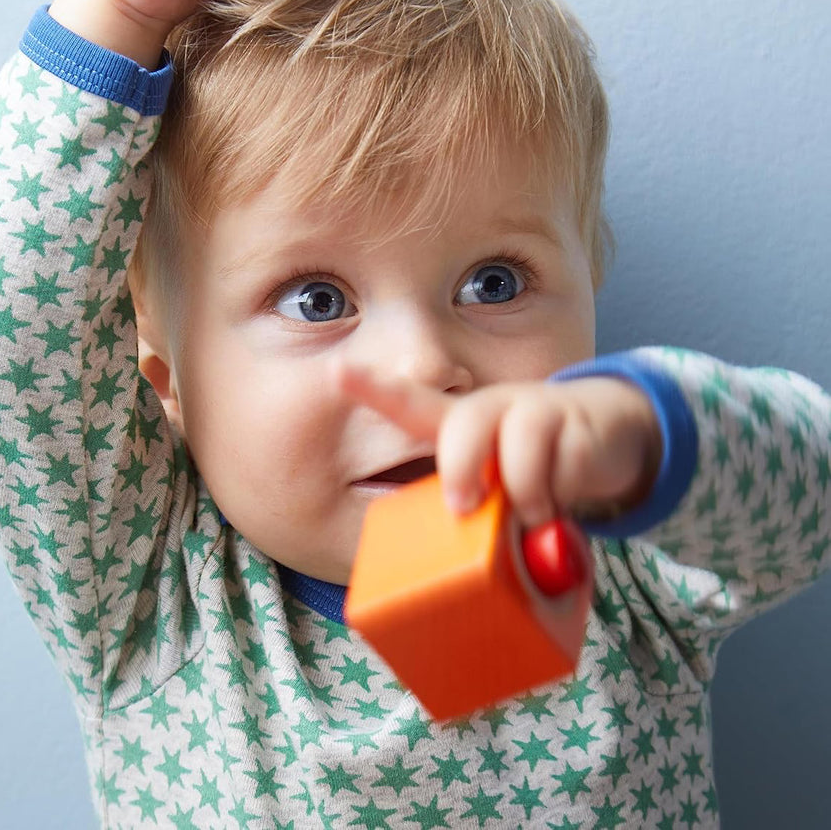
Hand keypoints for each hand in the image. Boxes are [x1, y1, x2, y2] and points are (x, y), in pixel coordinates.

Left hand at [336, 365, 661, 527]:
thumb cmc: (535, 467)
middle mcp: (494, 411)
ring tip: (532, 515)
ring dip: (524, 493)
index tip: (337, 371)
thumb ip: (480, 519)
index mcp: (462, 427)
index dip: (373, 387)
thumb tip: (469, 571)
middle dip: (461, 468)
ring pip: (519, 444)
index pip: (411, 403)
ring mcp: (536, 412)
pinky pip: (566, 464)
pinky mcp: (577, 424)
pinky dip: (563, 494)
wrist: (606, 431)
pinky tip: (563, 502)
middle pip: (465, 424)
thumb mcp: (500, 489)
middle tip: (464, 507)